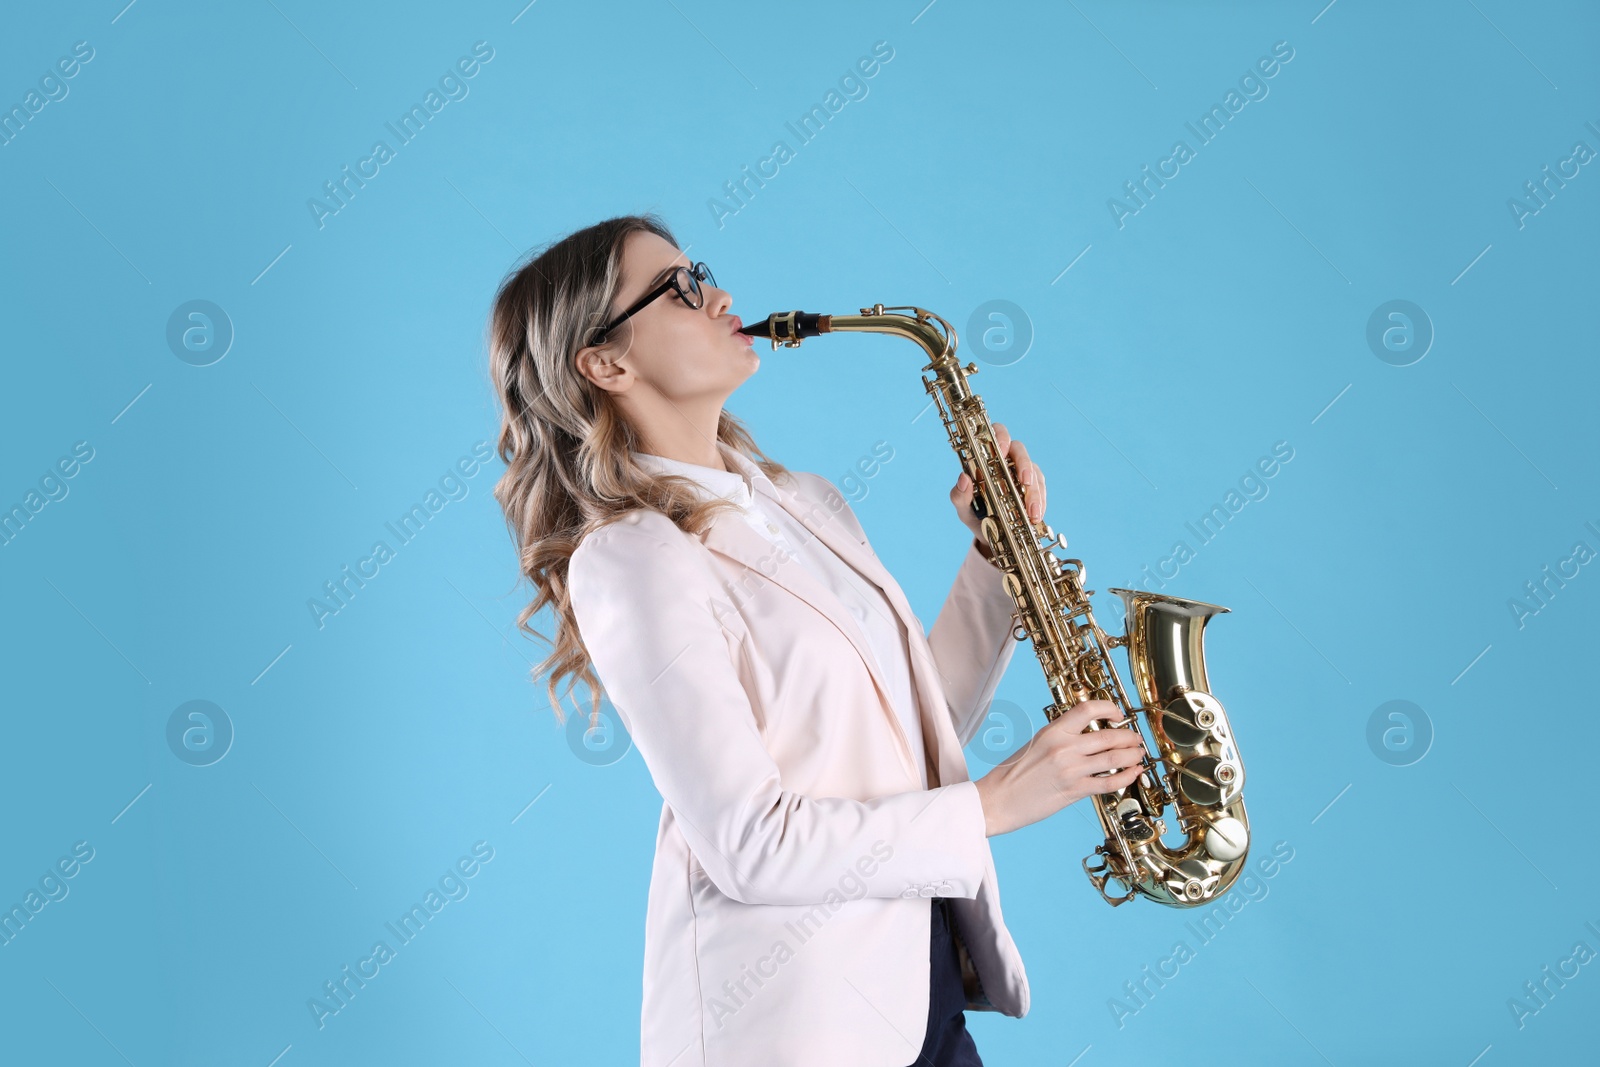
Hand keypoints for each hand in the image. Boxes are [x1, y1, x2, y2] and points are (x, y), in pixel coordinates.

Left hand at [949, 422, 1046, 552]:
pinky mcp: (1035, 488)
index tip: (1002, 450)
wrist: (990, 536)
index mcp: (986, 458)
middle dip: (1023, 464)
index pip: (995, 434)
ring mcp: (1022, 473)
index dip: (1000, 437)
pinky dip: (1040, 502)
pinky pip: (1041, 489)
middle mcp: (1006, 461)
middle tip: (1024, 481)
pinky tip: (1036, 516)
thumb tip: (963, 479)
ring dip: (1034, 492)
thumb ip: (959, 496)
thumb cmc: (975, 514)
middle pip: (1019, 450)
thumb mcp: (964, 509)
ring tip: (1031, 512)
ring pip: (1033, 472)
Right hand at [972, 700, 1146, 836]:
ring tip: (1138, 754)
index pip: (1087, 709)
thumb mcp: (1035, 745)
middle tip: (1136, 738)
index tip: (1118, 713)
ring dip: (1132, 755)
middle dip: (1129, 736)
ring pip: (1114, 758)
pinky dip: (1127, 777)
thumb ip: (1060, 738)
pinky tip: (1133, 774)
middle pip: (1108, 735)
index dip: (1109, 707)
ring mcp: (1071, 769)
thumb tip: (1086, 737)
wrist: (997, 800)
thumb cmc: (1012, 775)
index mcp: (1052, 731)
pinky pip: (1109, 782)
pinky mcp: (1074, 790)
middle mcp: (1063, 747)